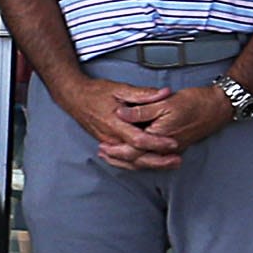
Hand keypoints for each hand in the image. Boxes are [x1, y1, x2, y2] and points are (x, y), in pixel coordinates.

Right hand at [50, 74, 184, 171]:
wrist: (74, 98)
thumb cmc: (96, 92)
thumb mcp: (120, 89)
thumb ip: (143, 94)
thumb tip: (165, 92)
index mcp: (115, 124)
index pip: (138, 140)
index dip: (157, 143)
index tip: (173, 143)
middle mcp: (111, 138)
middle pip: (136, 157)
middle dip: (158, 161)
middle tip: (177, 161)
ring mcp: (108, 144)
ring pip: (131, 161)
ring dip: (151, 164)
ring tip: (170, 163)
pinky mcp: (108, 144)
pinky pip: (124, 160)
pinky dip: (138, 164)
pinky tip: (151, 163)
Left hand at [109, 82, 236, 159]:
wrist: (219, 107)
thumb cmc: (194, 102)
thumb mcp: (165, 101)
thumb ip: (141, 110)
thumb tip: (120, 113)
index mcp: (160, 136)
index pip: (133, 148)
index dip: (116, 148)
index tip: (102, 145)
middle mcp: (165, 147)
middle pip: (137, 159)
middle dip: (118, 158)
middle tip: (102, 153)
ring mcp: (171, 148)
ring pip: (145, 161)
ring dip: (127, 160)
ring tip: (111, 156)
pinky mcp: (175, 146)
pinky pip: (153, 157)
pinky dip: (140, 157)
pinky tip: (132, 154)